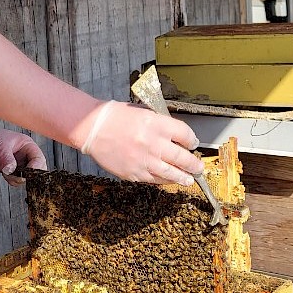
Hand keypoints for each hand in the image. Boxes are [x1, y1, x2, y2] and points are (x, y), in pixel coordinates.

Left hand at [0, 122, 47, 185]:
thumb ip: (6, 159)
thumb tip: (12, 170)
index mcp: (27, 145)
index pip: (38, 158)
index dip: (35, 167)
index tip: (27, 174)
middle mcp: (25, 154)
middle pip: (37, 169)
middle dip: (29, 175)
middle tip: (19, 178)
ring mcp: (19, 163)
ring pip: (27, 176)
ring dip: (19, 179)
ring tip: (7, 174)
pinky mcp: (11, 170)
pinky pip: (17, 179)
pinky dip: (13, 180)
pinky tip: (4, 175)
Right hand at [79, 101, 203, 185]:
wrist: (93, 128)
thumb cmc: (116, 117)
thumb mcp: (143, 112)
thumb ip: (161, 124)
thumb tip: (176, 137)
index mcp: (157, 124)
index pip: (185, 134)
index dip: (192, 140)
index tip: (193, 143)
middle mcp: (153, 143)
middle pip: (183, 157)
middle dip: (194, 164)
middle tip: (198, 167)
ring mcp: (144, 160)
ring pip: (171, 173)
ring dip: (183, 177)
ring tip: (189, 179)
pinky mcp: (134, 173)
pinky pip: (154, 179)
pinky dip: (164, 180)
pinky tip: (168, 180)